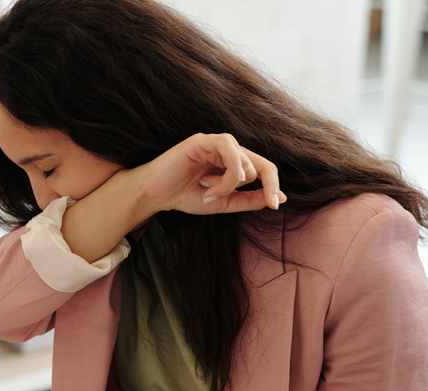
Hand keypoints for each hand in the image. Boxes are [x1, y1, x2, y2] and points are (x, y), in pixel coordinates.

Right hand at [130, 133, 284, 214]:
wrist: (156, 195)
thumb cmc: (185, 196)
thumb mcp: (223, 203)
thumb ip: (249, 200)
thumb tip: (280, 198)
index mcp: (234, 163)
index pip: (264, 169)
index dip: (272, 186)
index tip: (274, 206)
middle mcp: (228, 151)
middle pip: (257, 166)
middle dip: (248, 187)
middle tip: (227, 198)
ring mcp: (215, 143)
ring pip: (243, 161)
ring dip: (228, 183)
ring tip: (206, 189)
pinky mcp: (202, 140)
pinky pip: (228, 147)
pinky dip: (230, 166)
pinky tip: (216, 179)